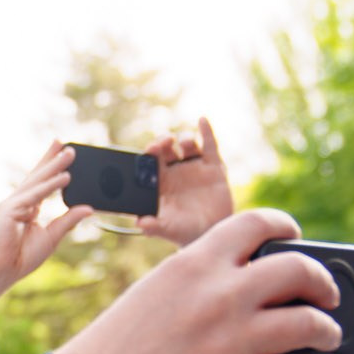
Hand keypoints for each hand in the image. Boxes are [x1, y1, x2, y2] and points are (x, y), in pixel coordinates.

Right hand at [0, 143, 93, 290]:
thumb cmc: (20, 258)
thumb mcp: (52, 237)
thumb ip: (68, 221)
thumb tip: (88, 208)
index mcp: (28, 208)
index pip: (42, 183)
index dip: (52, 167)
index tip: (64, 152)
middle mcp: (19, 202)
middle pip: (38, 176)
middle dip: (53, 159)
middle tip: (69, 145)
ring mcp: (13, 204)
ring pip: (37, 182)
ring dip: (54, 167)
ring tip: (70, 153)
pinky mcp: (9, 210)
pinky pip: (34, 195)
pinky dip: (50, 186)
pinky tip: (64, 177)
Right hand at [46, 209, 340, 353]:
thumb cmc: (126, 338)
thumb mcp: (162, 287)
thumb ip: (207, 276)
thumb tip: (260, 282)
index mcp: (197, 261)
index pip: (258, 222)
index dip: (286, 226)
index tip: (295, 237)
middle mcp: (220, 293)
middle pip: (300, 270)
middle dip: (323, 282)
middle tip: (326, 295)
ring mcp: (231, 337)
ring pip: (311, 325)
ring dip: (327, 332)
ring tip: (327, 336)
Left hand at [137, 118, 234, 245]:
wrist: (211, 233)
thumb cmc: (183, 231)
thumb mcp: (168, 229)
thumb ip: (154, 226)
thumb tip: (141, 224)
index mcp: (160, 181)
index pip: (151, 160)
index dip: (150, 152)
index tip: (151, 149)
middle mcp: (175, 170)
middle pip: (167, 148)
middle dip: (164, 141)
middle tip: (165, 141)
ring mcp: (194, 166)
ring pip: (187, 144)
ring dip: (184, 139)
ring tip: (184, 143)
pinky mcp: (213, 166)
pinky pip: (210, 145)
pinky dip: (206, 131)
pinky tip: (202, 120)